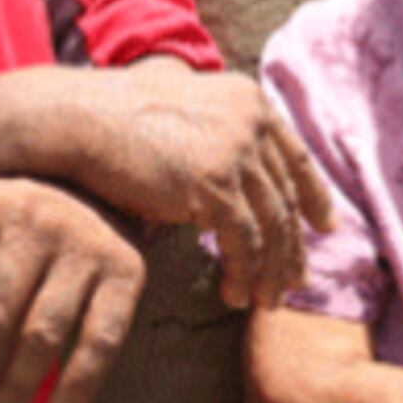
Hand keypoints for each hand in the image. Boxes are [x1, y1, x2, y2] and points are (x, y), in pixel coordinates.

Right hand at [45, 62, 334, 309]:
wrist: (77, 119)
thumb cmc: (112, 120)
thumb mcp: (178, 112)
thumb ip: (212, 133)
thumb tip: (231, 176)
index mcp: (247, 100)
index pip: (294, 156)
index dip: (313, 195)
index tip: (324, 227)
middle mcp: (251, 121)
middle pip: (285, 197)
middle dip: (293, 246)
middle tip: (295, 282)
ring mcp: (236, 151)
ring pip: (272, 225)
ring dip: (271, 271)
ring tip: (265, 302)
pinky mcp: (216, 183)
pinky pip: (244, 242)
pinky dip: (244, 274)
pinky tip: (234, 295)